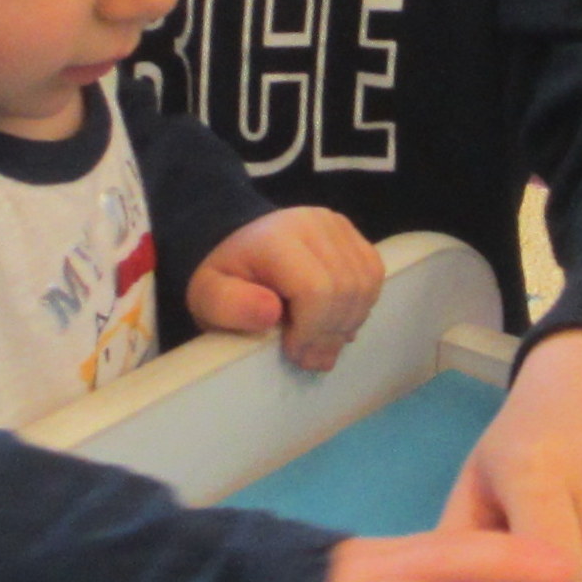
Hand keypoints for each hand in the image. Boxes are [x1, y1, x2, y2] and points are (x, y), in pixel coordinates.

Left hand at [188, 207, 386, 371]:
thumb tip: (270, 312)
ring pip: (365, 283)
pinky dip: (361, 303)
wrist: (234, 242)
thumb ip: (230, 307)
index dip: (311, 330)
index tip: (293, 351)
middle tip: (312, 358)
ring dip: (348, 322)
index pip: (316, 290)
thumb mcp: (207, 297)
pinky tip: (337, 319)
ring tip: (324, 343)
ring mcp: (336, 224)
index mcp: (277, 238)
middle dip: (330, 333)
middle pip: (346, 289)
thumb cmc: (223, 277)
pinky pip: (373, 273)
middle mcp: (313, 222)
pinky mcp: (351, 231)